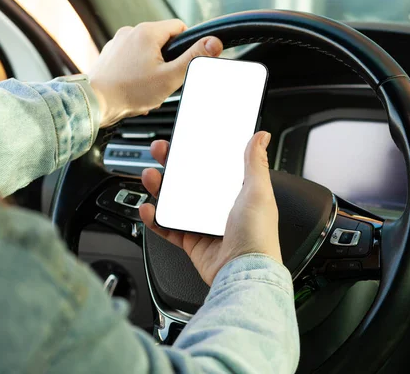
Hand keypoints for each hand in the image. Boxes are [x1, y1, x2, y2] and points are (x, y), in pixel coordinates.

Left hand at [88, 20, 222, 126]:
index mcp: (147, 32)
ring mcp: (118, 42)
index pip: (179, 27)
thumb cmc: (130, 91)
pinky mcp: (110, 54)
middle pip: (163, 41)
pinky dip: (137, 73)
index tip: (180, 64)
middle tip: (163, 81)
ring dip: (152, 69)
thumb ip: (193, 58)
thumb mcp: (170, 77)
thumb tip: (213, 43)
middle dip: (167, 62)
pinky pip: (132, 60)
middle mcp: (130, 32)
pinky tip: (135, 88)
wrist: (96, 102)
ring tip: (147, 87)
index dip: (185, 46)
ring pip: (147, 52)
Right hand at [139, 131, 281, 285]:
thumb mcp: (258, 191)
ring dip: (160, 188)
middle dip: (173, 166)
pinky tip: (148, 208)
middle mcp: (221, 208)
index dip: (199, 153)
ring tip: (150, 177)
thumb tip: (261, 137)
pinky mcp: (192, 242)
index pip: (215, 167)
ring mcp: (204, 225)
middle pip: (191, 182)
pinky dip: (156, 219)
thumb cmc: (258, 235)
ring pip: (176, 203)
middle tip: (161, 153)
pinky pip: (169, 228)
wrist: (244, 272)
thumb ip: (256, 163)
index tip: (185, 141)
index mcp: (238, 193)